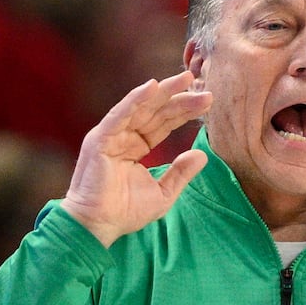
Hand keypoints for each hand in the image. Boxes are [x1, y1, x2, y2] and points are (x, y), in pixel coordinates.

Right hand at [61, 71, 212, 247]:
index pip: (164, 123)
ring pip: (140, 107)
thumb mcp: (163, 193)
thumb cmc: (126, 212)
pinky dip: (135, 99)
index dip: (184, 111)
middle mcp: (124, 136)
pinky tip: (153, 86)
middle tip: (200, 82)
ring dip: (162, 91)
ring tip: (185, 79)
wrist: (99, 226)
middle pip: (155, 111)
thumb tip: (202, 155)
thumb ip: (181, 173)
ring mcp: (111, 135)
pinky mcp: (100, 139)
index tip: (207, 100)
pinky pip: (120, 114)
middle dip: (178, 96)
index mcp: (137, 147)